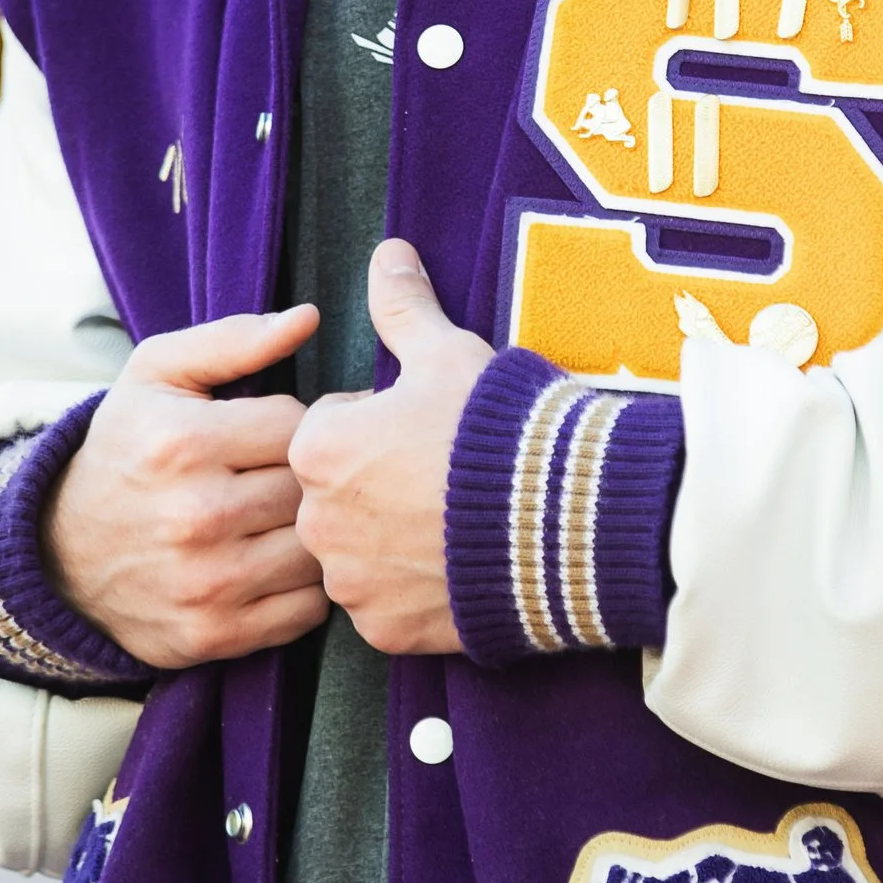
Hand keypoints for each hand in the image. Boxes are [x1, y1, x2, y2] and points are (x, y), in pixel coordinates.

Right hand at [46, 304, 325, 671]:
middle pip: (310, 487)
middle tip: (286, 476)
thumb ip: (232, 340)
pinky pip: (307, 608)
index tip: (276, 432)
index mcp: (181, 443)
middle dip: (307, 478)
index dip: (297, 422)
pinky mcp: (216, 635)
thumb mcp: (155, 376)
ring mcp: (207, 583)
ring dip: (312, 533)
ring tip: (284, 518)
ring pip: (317, 548)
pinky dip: (305, 588)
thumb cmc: (125, 451)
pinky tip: (276, 564)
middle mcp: (195, 516)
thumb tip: (308, 318)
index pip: (298, 422)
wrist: (60, 555)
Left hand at [289, 241, 491, 656]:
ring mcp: (352, 583)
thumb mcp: (449, 351)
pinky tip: (457, 565)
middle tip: (441, 476)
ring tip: (455, 520)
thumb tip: (387, 252)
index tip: (423, 428)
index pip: (327, 430)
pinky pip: (384, 605)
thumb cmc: (500, 427)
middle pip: (333, 495)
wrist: (564, 519)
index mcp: (319, 448)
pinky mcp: (386, 630)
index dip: (377, 424)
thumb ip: (403, 306)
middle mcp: (318, 521)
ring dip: (388, 539)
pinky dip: (413, 590)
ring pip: (355, 553)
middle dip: (374, 485)